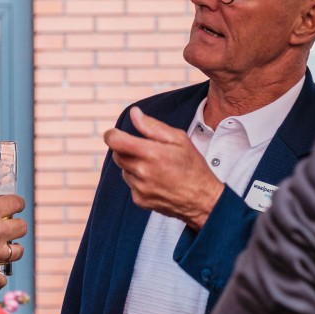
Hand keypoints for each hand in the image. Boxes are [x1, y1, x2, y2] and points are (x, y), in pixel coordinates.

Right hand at [0, 195, 25, 289]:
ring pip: (17, 253)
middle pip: (21, 228)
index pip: (14, 203)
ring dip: (15, 250)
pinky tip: (0, 278)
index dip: (18, 203)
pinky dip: (0, 279)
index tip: (17, 205)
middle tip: (13, 226)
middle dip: (19, 226)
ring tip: (10, 249)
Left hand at [103, 106, 223, 228]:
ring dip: (133, 165)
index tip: (115, 133)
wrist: (202, 200)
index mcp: (151, 153)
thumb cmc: (193, 166)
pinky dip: (139, 180)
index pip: (115, 141)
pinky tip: (157, 180)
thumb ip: (153, 126)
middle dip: (126, 149)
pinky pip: (131, 185)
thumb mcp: (179, 139)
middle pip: (118, 155)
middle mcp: (142, 172)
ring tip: (156, 167)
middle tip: (146, 150)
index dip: (112, 134)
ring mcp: (140, 188)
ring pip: (124, 170)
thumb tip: (134, 113)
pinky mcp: (140, 200)